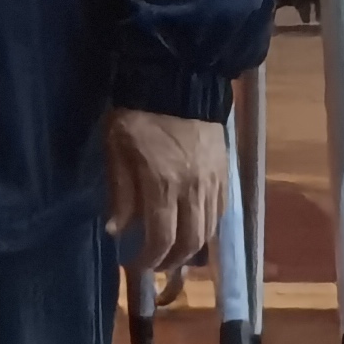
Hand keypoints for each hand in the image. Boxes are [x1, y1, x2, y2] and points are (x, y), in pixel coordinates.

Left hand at [105, 107, 231, 272]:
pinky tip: (193, 226)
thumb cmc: (139, 113)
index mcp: (163, 184)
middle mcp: (194, 189)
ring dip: (191, 248)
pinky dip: (207, 226)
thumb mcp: (117, 148)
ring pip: (209, 229)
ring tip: (172, 251)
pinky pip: (221, 211)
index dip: (149, 259)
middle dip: (171, 260)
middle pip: (191, 241)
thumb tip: (117, 231)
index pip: (162, 238)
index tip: (134, 264)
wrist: (178, 79)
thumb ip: (120, 192)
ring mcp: (214, 181)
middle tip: (154, 264)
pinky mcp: (226, 172)